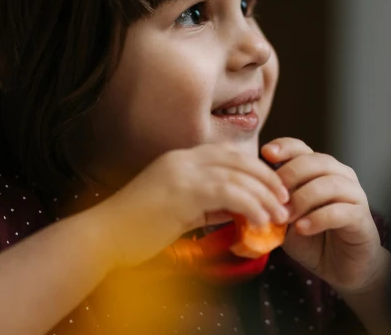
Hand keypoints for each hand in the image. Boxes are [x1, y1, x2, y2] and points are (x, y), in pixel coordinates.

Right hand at [90, 142, 289, 269]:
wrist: (105, 236)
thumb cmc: (136, 228)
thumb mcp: (178, 210)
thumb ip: (207, 205)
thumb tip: (238, 211)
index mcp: (179, 159)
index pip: (227, 155)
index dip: (255, 169)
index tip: (272, 188)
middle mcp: (182, 159)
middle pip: (238, 159)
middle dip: (266, 178)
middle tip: (284, 199)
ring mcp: (182, 173)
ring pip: (237, 176)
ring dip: (264, 195)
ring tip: (278, 215)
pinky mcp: (183, 191)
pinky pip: (229, 194)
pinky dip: (250, 206)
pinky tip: (259, 221)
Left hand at [261, 138, 384, 293]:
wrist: (339, 266)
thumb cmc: (310, 238)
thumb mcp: (286, 217)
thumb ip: (274, 202)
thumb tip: (251, 192)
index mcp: (318, 170)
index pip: (301, 148)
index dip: (284, 147)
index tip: (266, 154)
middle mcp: (339, 175)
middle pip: (315, 161)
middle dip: (290, 175)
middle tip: (273, 195)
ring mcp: (354, 194)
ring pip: (329, 184)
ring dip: (303, 199)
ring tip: (285, 217)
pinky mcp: (362, 217)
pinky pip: (341, 211)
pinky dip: (318, 218)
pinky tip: (302, 228)